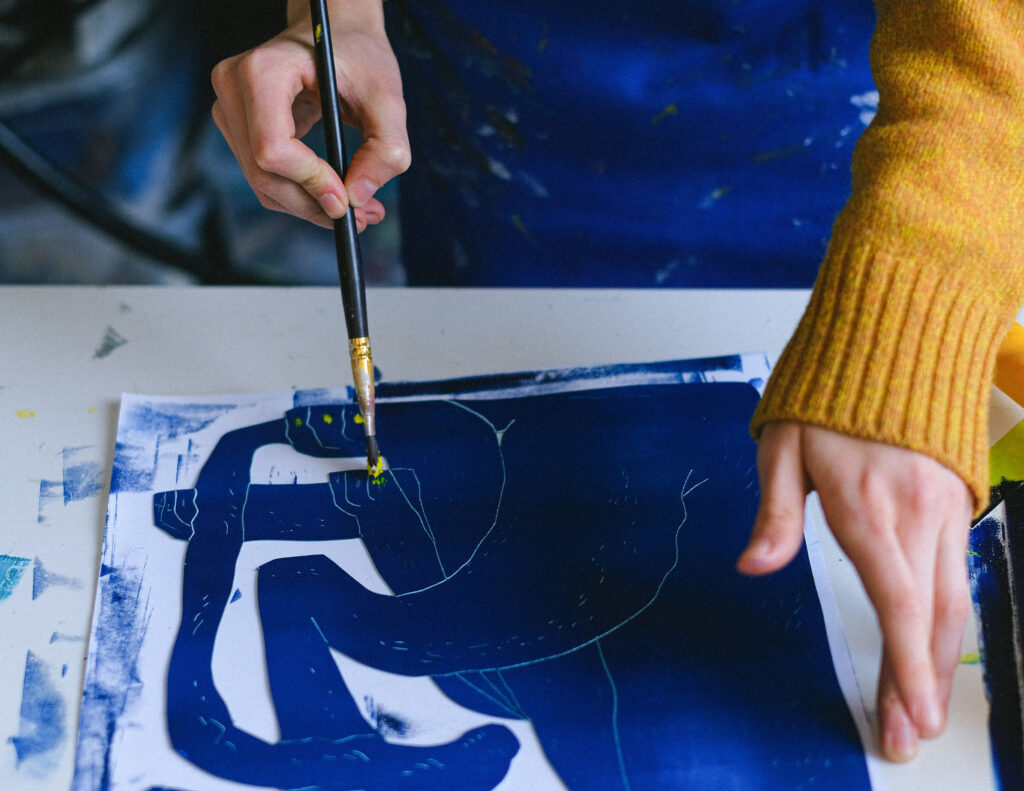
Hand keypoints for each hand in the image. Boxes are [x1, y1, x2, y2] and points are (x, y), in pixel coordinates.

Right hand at [210, 0, 410, 229]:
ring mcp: (229, 109)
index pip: (272, 148)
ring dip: (312, 207)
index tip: (349, 200)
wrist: (337, 34)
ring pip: (263, 185)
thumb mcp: (387, 98)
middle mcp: (233, 87)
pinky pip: (266, 180)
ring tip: (360, 210)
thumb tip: (359, 197)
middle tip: (365, 217)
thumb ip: (385, 149)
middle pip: (264, 174)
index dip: (310, 182)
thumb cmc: (360, 57)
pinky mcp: (238, 129)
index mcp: (263, 70)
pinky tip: (338, 196)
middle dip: (315, 204)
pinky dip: (302, 197)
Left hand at [738, 421, 972, 762]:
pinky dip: (949, 619)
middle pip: (931, 616)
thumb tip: (752, 567)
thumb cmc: (829, 391)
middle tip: (908, 736)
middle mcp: (917, 514)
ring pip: (954, 599)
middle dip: (923, 684)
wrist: (896, 331)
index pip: (896, 600)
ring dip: (941, 661)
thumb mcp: (783, 444)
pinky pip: (959, 571)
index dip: (905, 664)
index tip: (909, 714)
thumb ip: (775, 514)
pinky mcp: (959, 500)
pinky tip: (936, 649)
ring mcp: (946, 508)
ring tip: (924, 711)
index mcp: (868, 506)